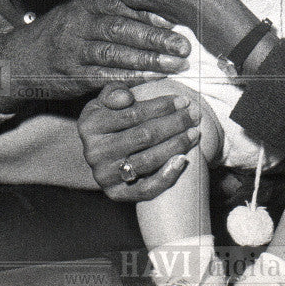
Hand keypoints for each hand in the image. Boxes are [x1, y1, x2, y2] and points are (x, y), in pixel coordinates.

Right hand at [0, 0, 190, 113]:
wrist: (20, 60)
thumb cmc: (64, 32)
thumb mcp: (83, 10)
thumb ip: (114, 7)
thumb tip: (158, 7)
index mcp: (86, 4)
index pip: (121, 6)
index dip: (148, 14)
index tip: (175, 21)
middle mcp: (79, 25)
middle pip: (121, 29)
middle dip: (154, 38)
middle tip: (183, 46)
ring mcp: (74, 52)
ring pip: (114, 54)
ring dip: (147, 61)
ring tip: (175, 65)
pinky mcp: (72, 76)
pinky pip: (103, 77)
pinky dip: (128, 80)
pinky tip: (151, 80)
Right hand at [78, 82, 201, 200]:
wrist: (103, 149)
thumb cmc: (111, 117)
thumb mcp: (106, 100)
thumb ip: (115, 92)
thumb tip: (126, 98)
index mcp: (90, 125)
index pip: (133, 114)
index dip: (161, 107)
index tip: (183, 100)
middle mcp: (94, 153)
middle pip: (144, 136)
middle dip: (174, 124)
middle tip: (194, 115)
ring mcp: (104, 175)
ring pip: (148, 160)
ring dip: (176, 145)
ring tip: (194, 133)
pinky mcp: (116, 194)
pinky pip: (146, 188)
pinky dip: (167, 175)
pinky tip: (183, 160)